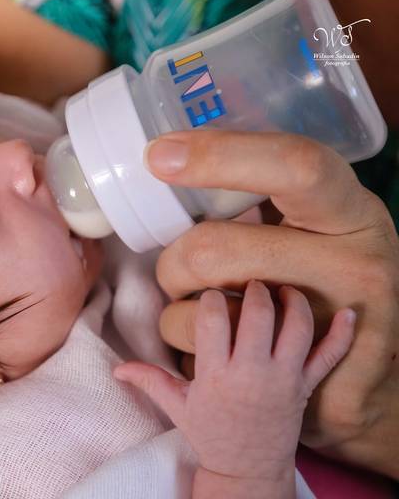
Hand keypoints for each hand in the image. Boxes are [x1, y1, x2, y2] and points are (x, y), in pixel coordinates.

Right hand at [115, 282, 354, 485]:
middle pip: (258, 313)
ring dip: (293, 300)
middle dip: (253, 289)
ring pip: (296, 326)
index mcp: (215, 374)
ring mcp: (283, 379)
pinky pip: (330, 357)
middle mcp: (251, 372)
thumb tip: (116, 369)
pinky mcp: (305, 387)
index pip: (213, 318)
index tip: (211, 296)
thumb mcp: (176, 407)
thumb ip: (148, 380)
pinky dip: (343, 334)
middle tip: (249, 284)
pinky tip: (350, 313)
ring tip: (283, 290)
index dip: (211, 298)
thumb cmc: (211, 435)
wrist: (247, 469)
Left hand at [147, 130, 398, 476]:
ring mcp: (335, 329)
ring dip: (176, 314)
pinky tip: (220, 349)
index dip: (219, 156)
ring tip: (204, 314)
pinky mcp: (307, 380)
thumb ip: (265, 196)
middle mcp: (353, 264)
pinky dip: (192, 354)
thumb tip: (169, 161)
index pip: (292, 167)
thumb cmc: (329, 274)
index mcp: (349, 211)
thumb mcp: (319, 221)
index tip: (160, 157)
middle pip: (211, 250)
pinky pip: (205, 363)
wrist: (375, 364)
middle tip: (181, 271)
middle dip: (173, 263)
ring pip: (197, 314)